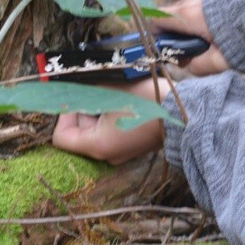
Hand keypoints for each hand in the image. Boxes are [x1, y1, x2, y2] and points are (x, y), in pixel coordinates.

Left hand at [52, 79, 170, 164]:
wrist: (183, 113)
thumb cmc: (146, 102)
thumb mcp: (110, 91)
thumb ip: (85, 91)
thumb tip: (70, 89)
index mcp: (97, 146)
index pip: (61, 138)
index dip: (63, 115)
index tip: (76, 97)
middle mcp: (106, 155)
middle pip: (78, 134)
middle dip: (81, 110)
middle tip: (93, 90)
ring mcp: (120, 153)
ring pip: (94, 132)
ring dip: (95, 112)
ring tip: (109, 94)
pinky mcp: (131, 146)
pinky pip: (109, 133)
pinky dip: (108, 118)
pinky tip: (120, 102)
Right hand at [154, 0, 229, 75]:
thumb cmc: (244, 35)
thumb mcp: (221, 60)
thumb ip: (199, 66)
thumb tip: (188, 66)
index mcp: (187, 16)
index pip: (155, 20)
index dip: (157, 36)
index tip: (169, 50)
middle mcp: (191, 0)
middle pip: (172, 17)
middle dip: (178, 34)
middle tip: (195, 51)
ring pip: (188, 10)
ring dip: (193, 25)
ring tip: (214, 39)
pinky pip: (202, 3)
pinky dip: (205, 16)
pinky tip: (223, 27)